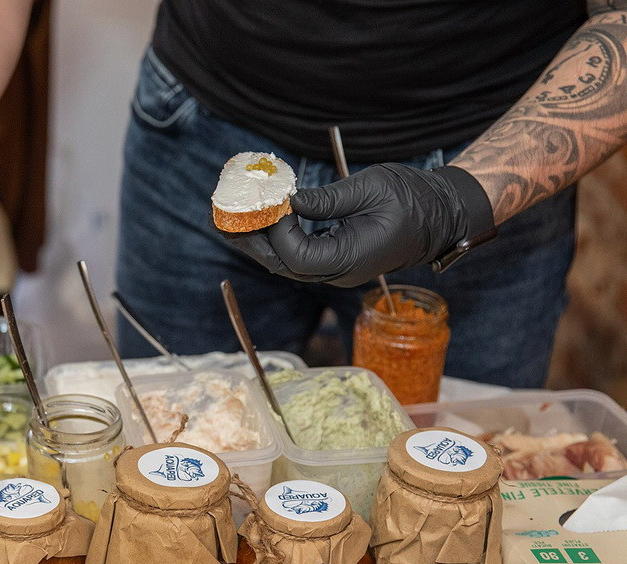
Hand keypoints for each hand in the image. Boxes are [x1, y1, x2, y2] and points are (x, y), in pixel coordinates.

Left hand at [226, 164, 494, 287]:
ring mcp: (335, 271)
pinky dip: (274, 240)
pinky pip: (296, 257)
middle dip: (251, 241)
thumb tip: (289, 201)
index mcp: (350, 259)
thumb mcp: (372, 188)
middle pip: (283, 266)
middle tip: (224, 215)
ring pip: (285, 264)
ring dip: (257, 243)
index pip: (297, 256)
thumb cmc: (414, 198)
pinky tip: (258, 221)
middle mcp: (338, 273)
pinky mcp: (334, 262)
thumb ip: (328, 199)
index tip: (272, 201)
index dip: (277, 230)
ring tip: (230, 218)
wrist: (441, 216)